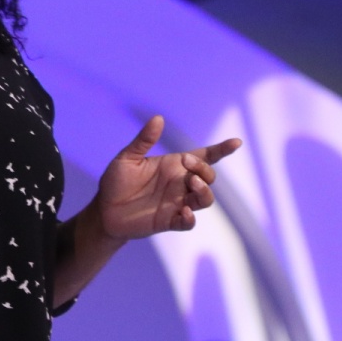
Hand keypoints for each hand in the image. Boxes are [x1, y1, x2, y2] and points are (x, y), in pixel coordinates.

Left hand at [93, 115, 240, 240]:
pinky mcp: (170, 221)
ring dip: (204, 191)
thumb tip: (158, 118)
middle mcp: (180, 183)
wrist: (104, 210)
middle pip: (209, 176)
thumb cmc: (116, 181)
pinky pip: (189, 222)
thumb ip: (144, 140)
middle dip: (204, 169)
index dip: (222, 150)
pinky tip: (183, 212)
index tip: (236, 142)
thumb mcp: (127, 158)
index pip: (205, 156)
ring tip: (193, 184)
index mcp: (174, 165)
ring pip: (205, 199)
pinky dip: (190, 218)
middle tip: (187, 164)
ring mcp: (177, 203)